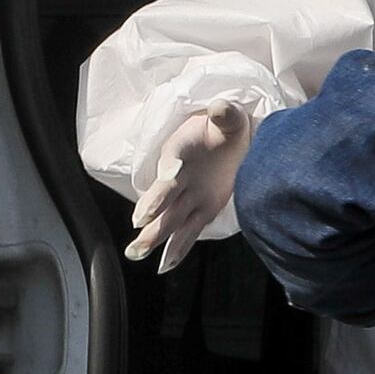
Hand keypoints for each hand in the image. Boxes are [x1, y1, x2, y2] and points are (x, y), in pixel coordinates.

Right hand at [124, 101, 254, 266]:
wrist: (236, 141)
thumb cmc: (228, 126)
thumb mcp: (229, 116)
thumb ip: (226, 114)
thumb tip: (222, 107)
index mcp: (181, 149)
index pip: (172, 162)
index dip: (169, 171)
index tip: (167, 178)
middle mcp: (179, 175)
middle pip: (163, 196)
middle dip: (150, 211)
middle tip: (139, 226)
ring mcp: (189, 195)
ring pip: (168, 218)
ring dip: (155, 236)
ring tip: (138, 253)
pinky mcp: (202, 211)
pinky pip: (187, 233)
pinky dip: (178, 249)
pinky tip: (164, 266)